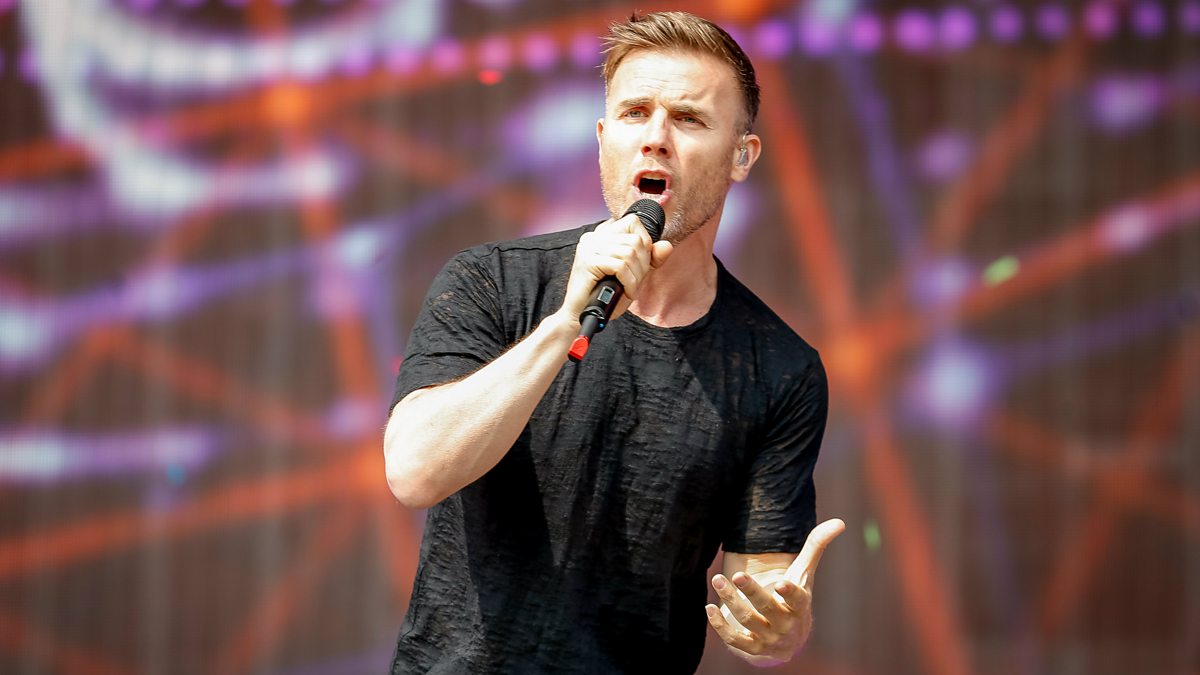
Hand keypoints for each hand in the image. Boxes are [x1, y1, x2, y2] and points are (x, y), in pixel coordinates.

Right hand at [558, 214, 673, 322]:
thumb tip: (666, 246)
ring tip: (629, 288)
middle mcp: (594, 237)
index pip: (633, 222)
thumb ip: (649, 259)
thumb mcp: (633, 274)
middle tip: (635, 282)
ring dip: (636, 276)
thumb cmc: (605, 296)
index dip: (645, 242)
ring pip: (629, 253)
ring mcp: (589, 248)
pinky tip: (624, 292)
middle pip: (635, 240)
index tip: (641, 263)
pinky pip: (620, 266)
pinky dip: (628, 282)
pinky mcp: (588, 261)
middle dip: (642, 264)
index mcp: (602, 236)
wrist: (581, 316)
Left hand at [705, 519, 845, 664]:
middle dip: (752, 592)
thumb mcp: (804, 574)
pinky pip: (735, 640)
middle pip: (768, 608)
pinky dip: (720, 625)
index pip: (798, 600)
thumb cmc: (794, 598)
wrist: (787, 638)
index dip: (789, 593)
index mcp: (800, 605)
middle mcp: (786, 624)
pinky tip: (709, 608)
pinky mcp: (752, 649)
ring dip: (731, 601)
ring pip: (748, 620)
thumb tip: (839, 522)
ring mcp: (768, 638)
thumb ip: (815, 547)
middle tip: (737, 574)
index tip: (779, 583)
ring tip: (718, 579)